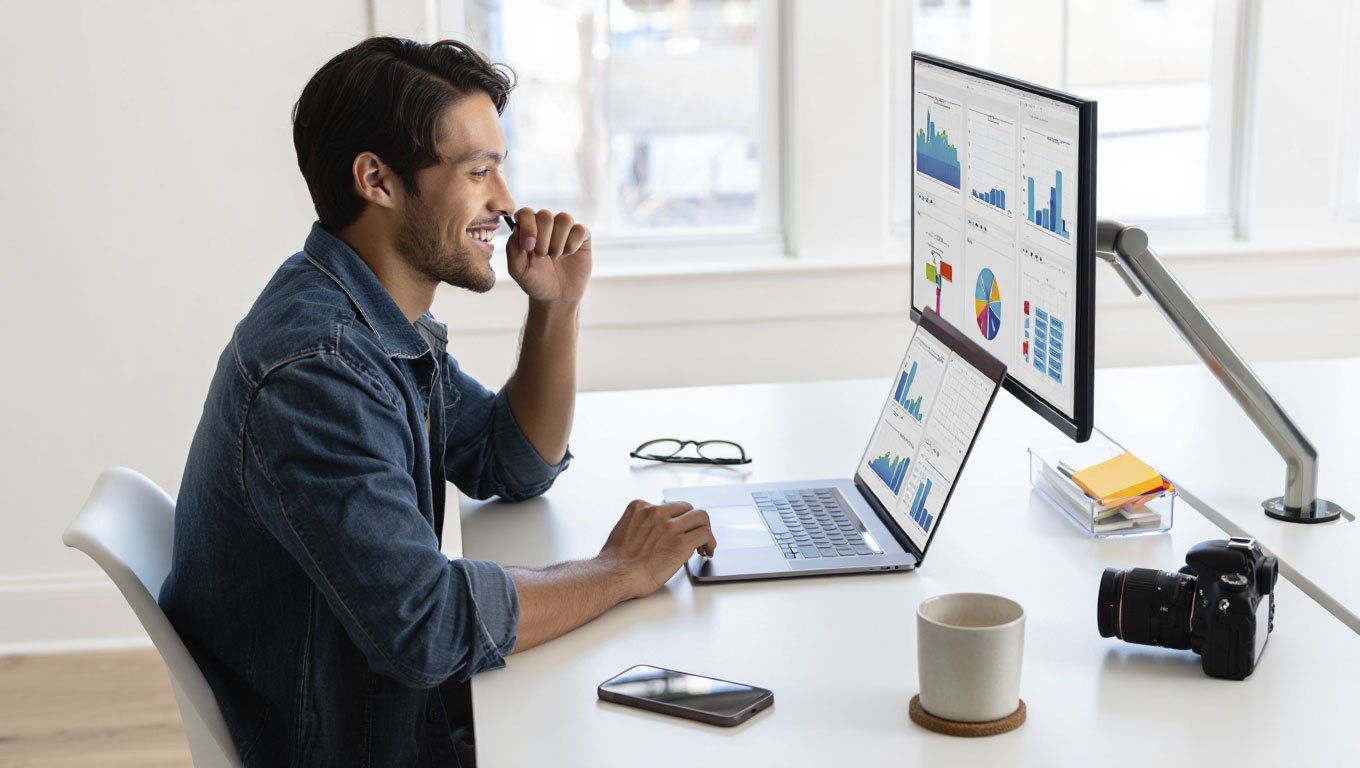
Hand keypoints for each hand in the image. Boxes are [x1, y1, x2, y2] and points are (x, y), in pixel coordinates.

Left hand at [506, 208, 592, 303]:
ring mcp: (565, 230)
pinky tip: (568, 255)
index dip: (527, 227)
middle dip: (542, 238)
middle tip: (542, 256)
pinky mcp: (582, 236)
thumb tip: (517, 228)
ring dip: (557, 242)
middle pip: (545, 215)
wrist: (556, 297)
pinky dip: (572, 244)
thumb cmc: (535, 281)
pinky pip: (579, 229)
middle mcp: (546, 225)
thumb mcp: (518, 269)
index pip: (526, 213)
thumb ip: (513, 249)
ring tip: (555, 257)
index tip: (528, 247)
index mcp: (528, 229)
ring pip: (564, 219)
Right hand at [598, 500, 715, 599]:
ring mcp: (670, 526)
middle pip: (686, 507)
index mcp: (639, 508)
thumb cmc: (615, 563)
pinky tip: (707, 551)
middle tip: (694, 535)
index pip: (667, 506)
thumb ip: (641, 526)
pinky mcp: (682, 542)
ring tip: (704, 544)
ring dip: (704, 529)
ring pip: (700, 517)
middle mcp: (656, 512)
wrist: (615, 575)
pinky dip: (710, 542)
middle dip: (691, 521)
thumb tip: (655, 535)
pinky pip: (705, 533)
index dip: (676, 519)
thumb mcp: (624, 531)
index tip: (678, 528)